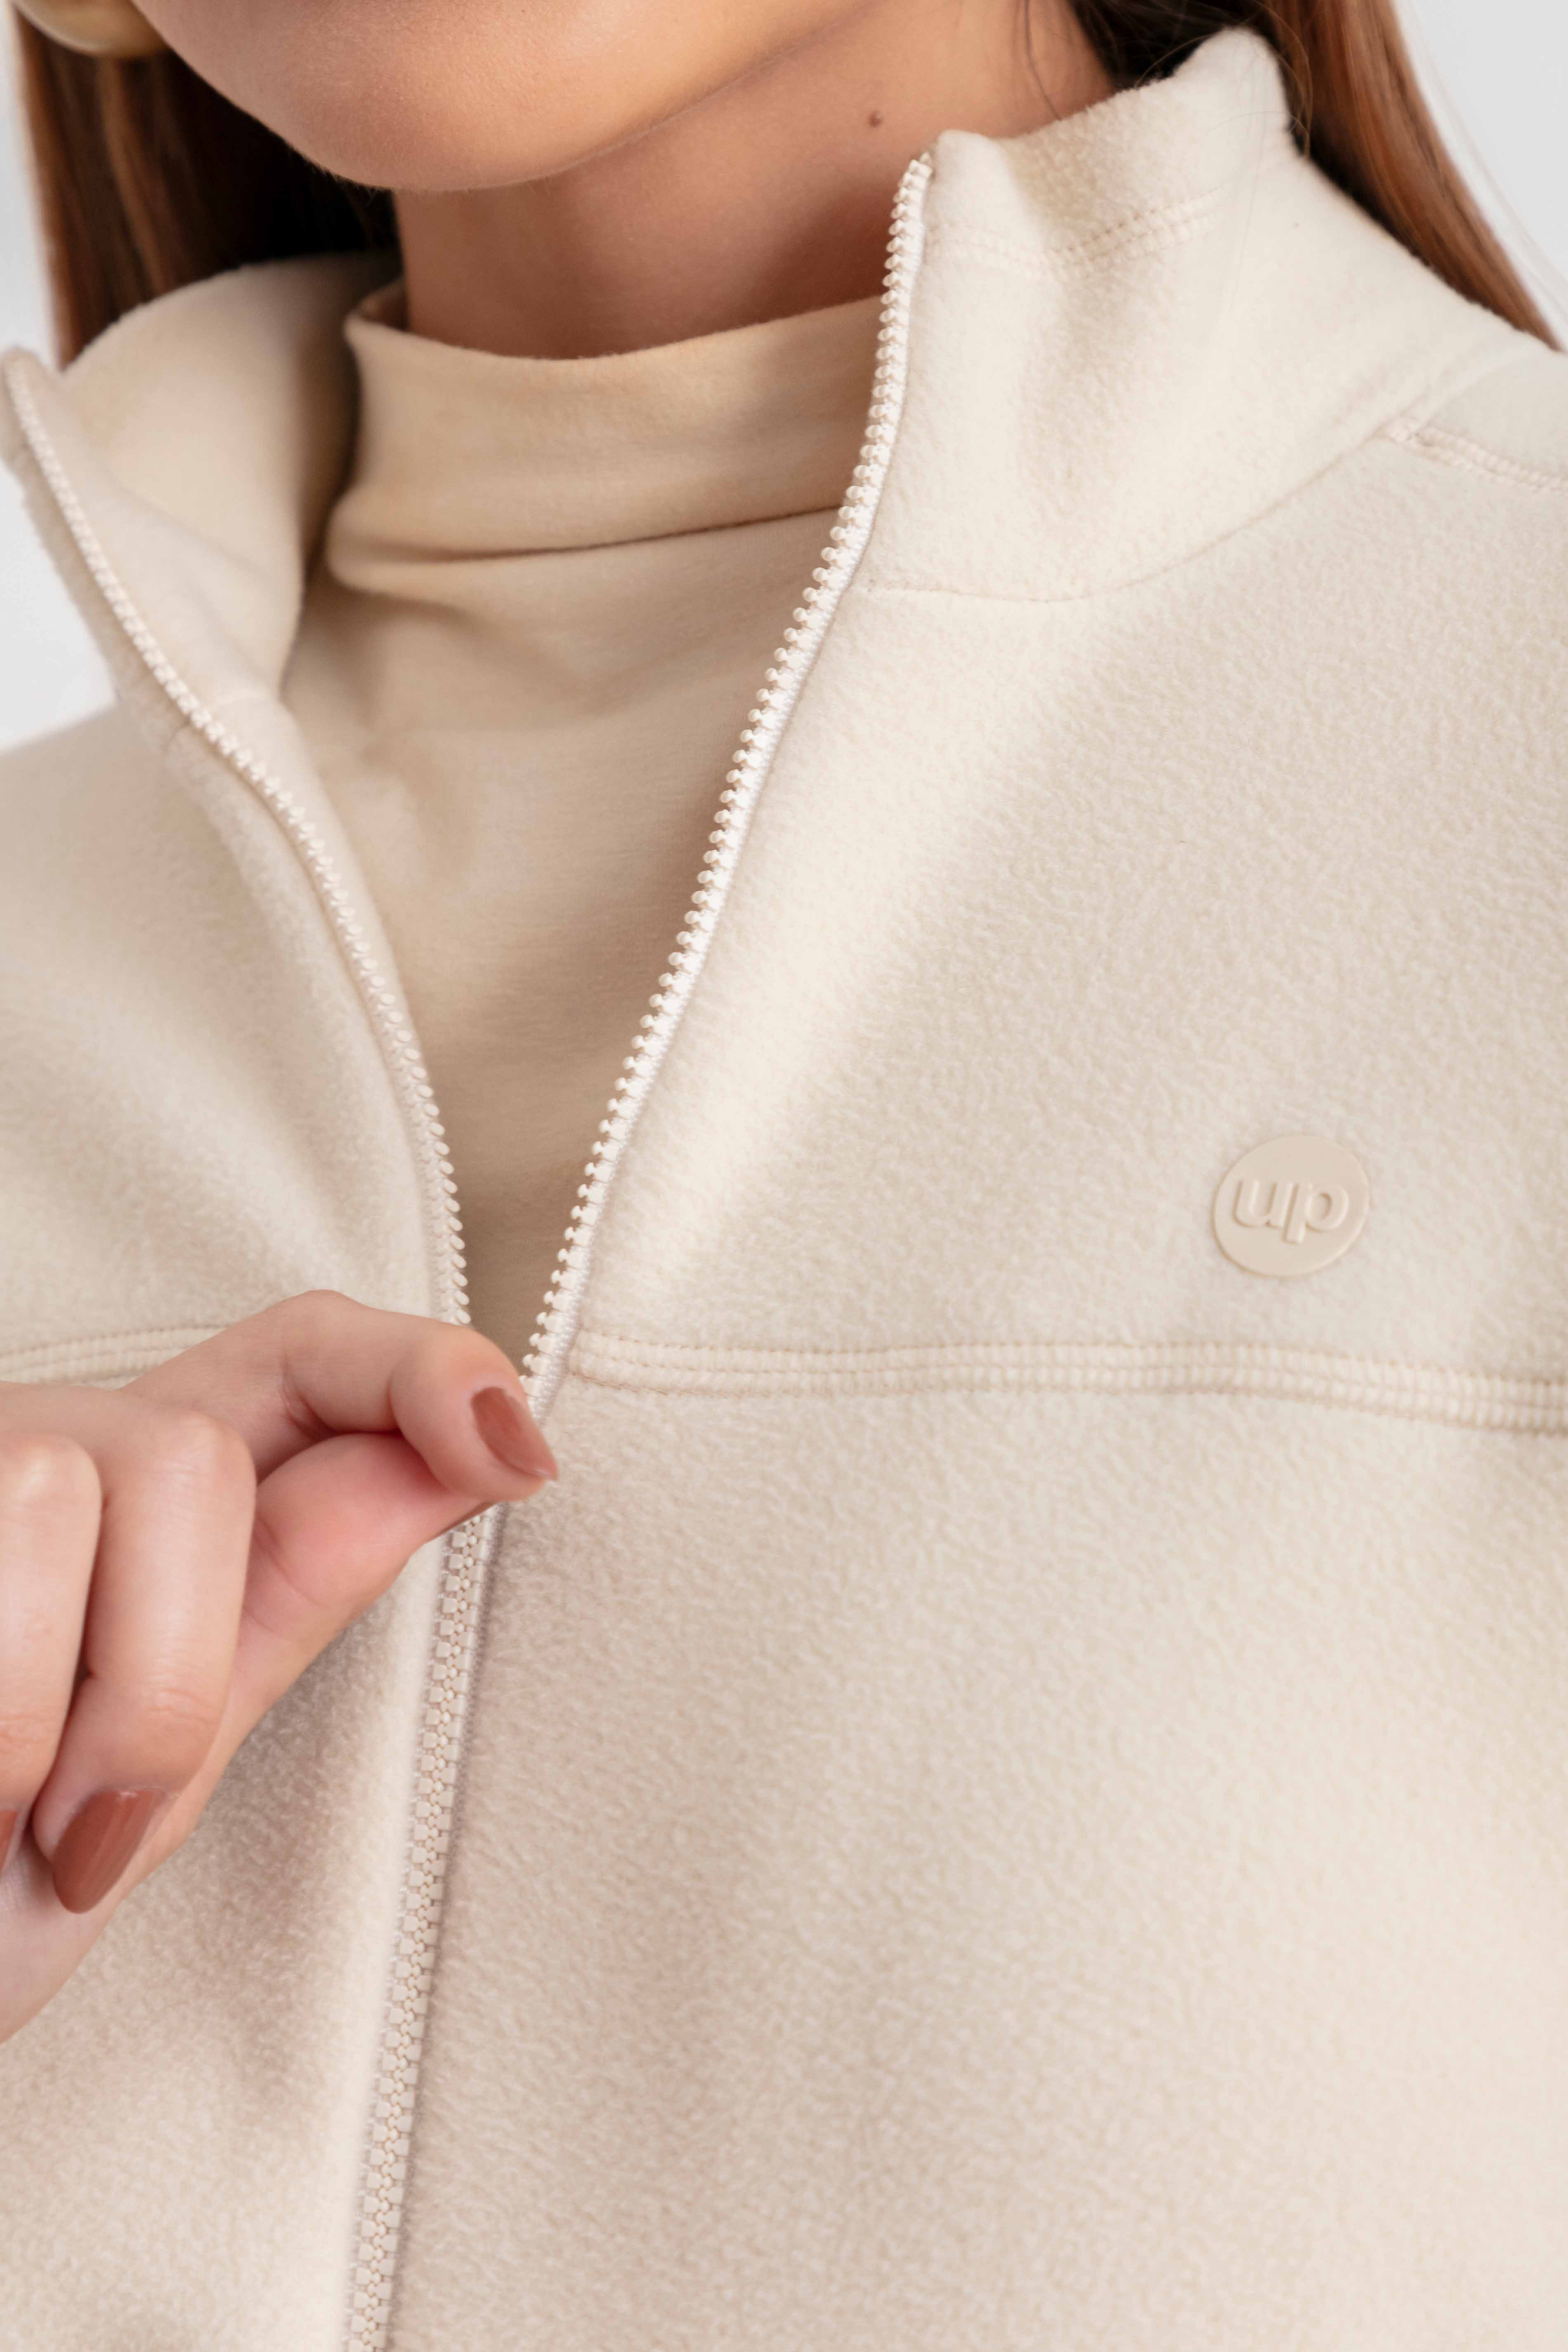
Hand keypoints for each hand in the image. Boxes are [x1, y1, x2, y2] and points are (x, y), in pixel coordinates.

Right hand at [0, 1290, 556, 2042]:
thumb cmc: (2, 1875)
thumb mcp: (171, 1748)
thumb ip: (299, 1587)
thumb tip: (483, 1452)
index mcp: (154, 1498)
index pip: (307, 1353)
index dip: (420, 1370)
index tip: (517, 1450)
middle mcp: (51, 1448)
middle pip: (187, 1462)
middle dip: (157, 1679)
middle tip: (80, 1815)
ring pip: (65, 1493)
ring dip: (42, 1717)